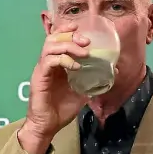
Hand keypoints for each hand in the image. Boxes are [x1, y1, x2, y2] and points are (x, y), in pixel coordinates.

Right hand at [19, 26, 90, 153]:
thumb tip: (113, 72)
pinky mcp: (39, 77)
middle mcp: (47, 63)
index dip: (67, 30)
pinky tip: (76, 67)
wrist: (47, 125)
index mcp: (56, 64)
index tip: (81, 28)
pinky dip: (64, 60)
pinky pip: (49, 61)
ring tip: (84, 53)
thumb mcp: (82, 93)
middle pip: (53, 38)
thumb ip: (93, 81)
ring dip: (68, 46)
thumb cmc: (61, 109)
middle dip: (71, 36)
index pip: (58, 39)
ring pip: (50, 46)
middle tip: (86, 42)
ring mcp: (42, 69)